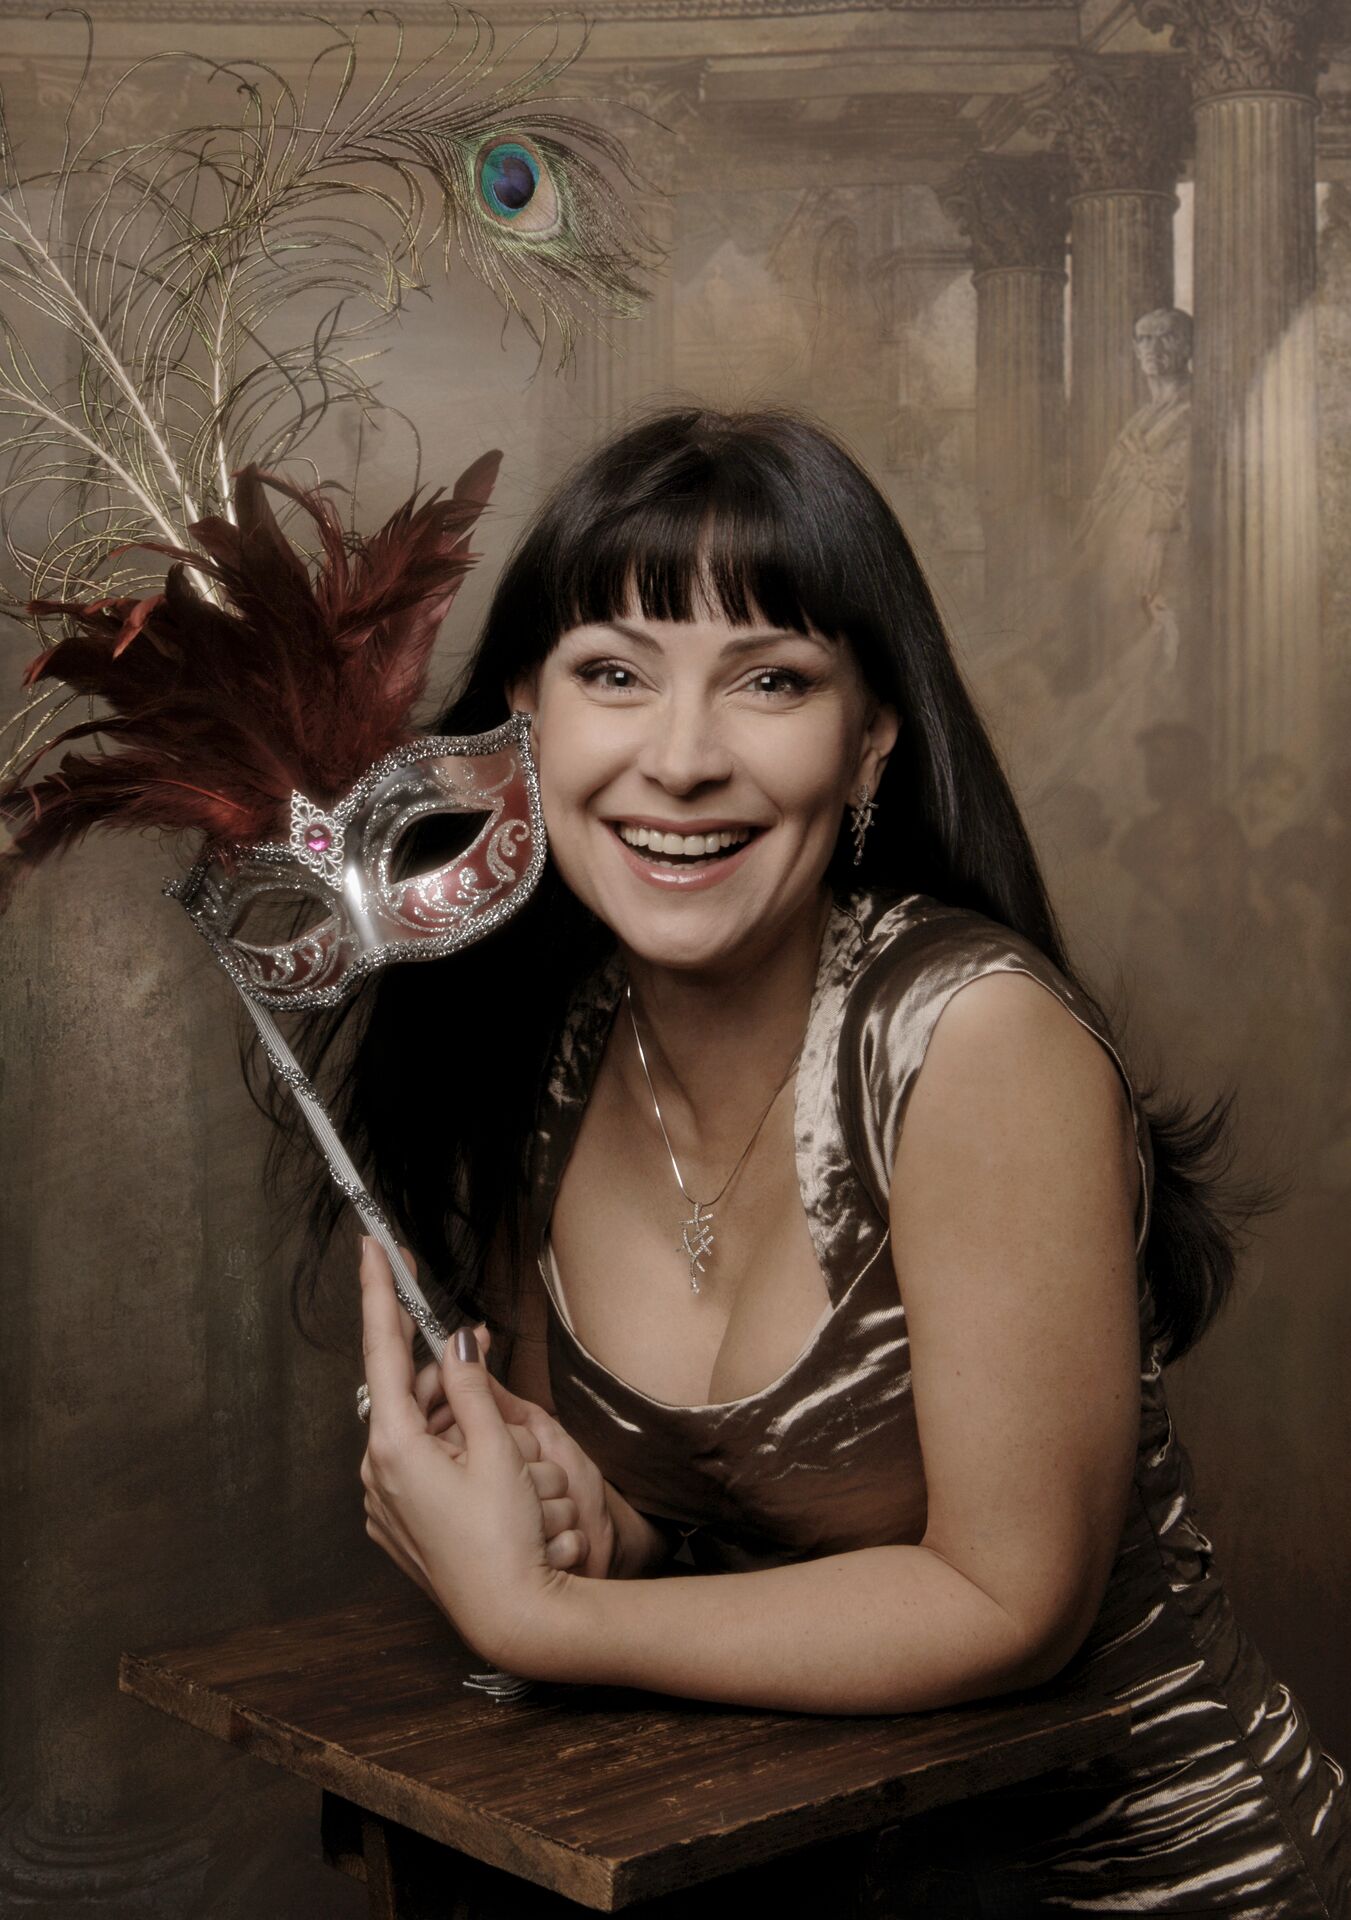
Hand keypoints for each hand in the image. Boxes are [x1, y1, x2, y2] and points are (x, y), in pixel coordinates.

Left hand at [358, 1241, 579, 1673]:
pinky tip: (487, 1472)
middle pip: (408, 1393)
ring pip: (416, 1429)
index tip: (373, 1249)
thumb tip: (457, 1341)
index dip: (380, 1294)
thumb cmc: (508, 1537)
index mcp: (394, 1446)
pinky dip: (447, 1451)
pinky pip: (417, 1465)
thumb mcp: (497, 1452)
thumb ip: (471, 1389)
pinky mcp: (397, 1524)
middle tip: (485, 1353)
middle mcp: (377, 1472)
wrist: (511, 1617)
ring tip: (503, 1444)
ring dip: (453, 1418)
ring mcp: (383, 1502)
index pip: (383, 1349)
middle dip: (445, 1372)